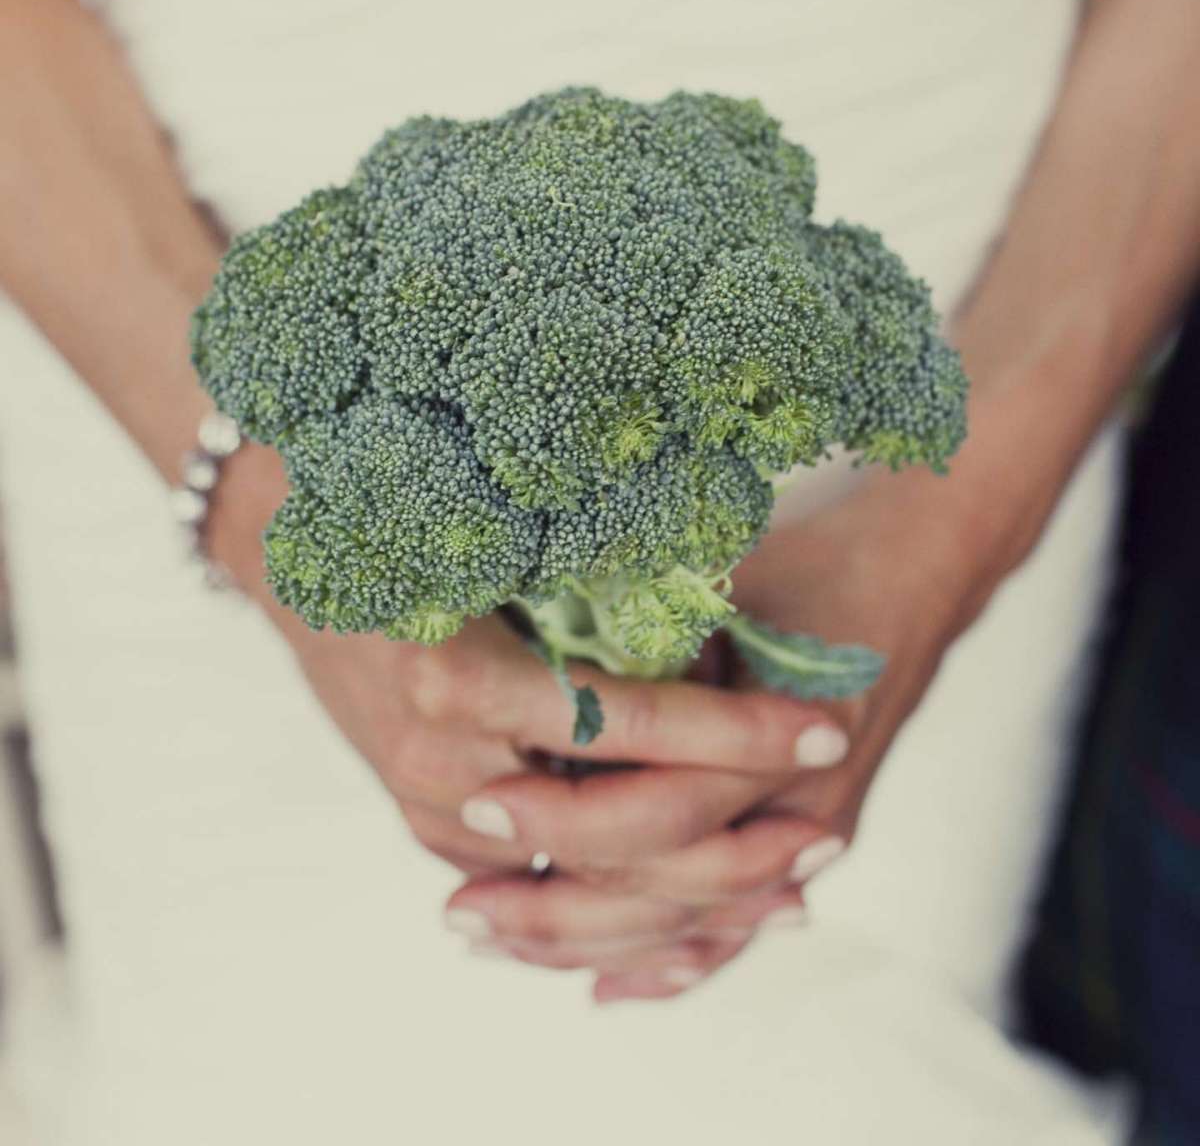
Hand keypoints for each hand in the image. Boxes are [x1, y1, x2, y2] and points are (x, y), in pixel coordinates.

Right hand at [207, 443, 852, 925]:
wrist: (290, 548)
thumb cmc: (405, 511)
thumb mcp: (503, 528)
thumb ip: (603, 574)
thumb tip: (732, 607)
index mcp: (459, 676)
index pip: (631, 727)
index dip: (736, 736)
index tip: (825, 733)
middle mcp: (442, 761)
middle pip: (615, 836)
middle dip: (732, 843)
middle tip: (825, 833)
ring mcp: (431, 809)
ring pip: (584, 880)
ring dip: (692, 888)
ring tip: (788, 882)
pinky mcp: (434, 827)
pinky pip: (544, 879)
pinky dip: (625, 890)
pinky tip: (701, 893)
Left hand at [450, 466, 994, 1002]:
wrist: (919, 567)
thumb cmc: (812, 559)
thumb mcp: (727, 584)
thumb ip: (645, 630)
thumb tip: (528, 650)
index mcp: (787, 726)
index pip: (657, 806)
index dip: (563, 810)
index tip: (481, 805)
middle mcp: (812, 800)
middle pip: (663, 883)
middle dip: (556, 906)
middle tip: (461, 912)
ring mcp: (821, 828)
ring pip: (688, 922)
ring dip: (592, 943)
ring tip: (500, 946)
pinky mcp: (820, 839)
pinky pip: (736, 929)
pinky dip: (668, 960)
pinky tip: (605, 984)